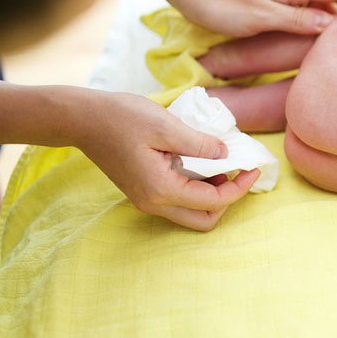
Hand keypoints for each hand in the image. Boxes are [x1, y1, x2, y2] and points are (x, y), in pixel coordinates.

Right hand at [74, 91, 258, 230]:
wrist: (83, 119)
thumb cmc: (121, 117)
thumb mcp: (166, 125)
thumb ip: (200, 143)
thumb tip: (226, 153)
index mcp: (162, 190)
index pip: (214, 202)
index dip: (240, 187)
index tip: (254, 167)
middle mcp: (154, 203)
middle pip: (204, 220)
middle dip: (228, 199)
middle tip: (237, 171)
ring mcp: (146, 200)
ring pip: (191, 213)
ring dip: (212, 194)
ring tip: (220, 163)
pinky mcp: (143, 192)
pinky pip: (178, 201)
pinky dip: (196, 188)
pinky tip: (200, 163)